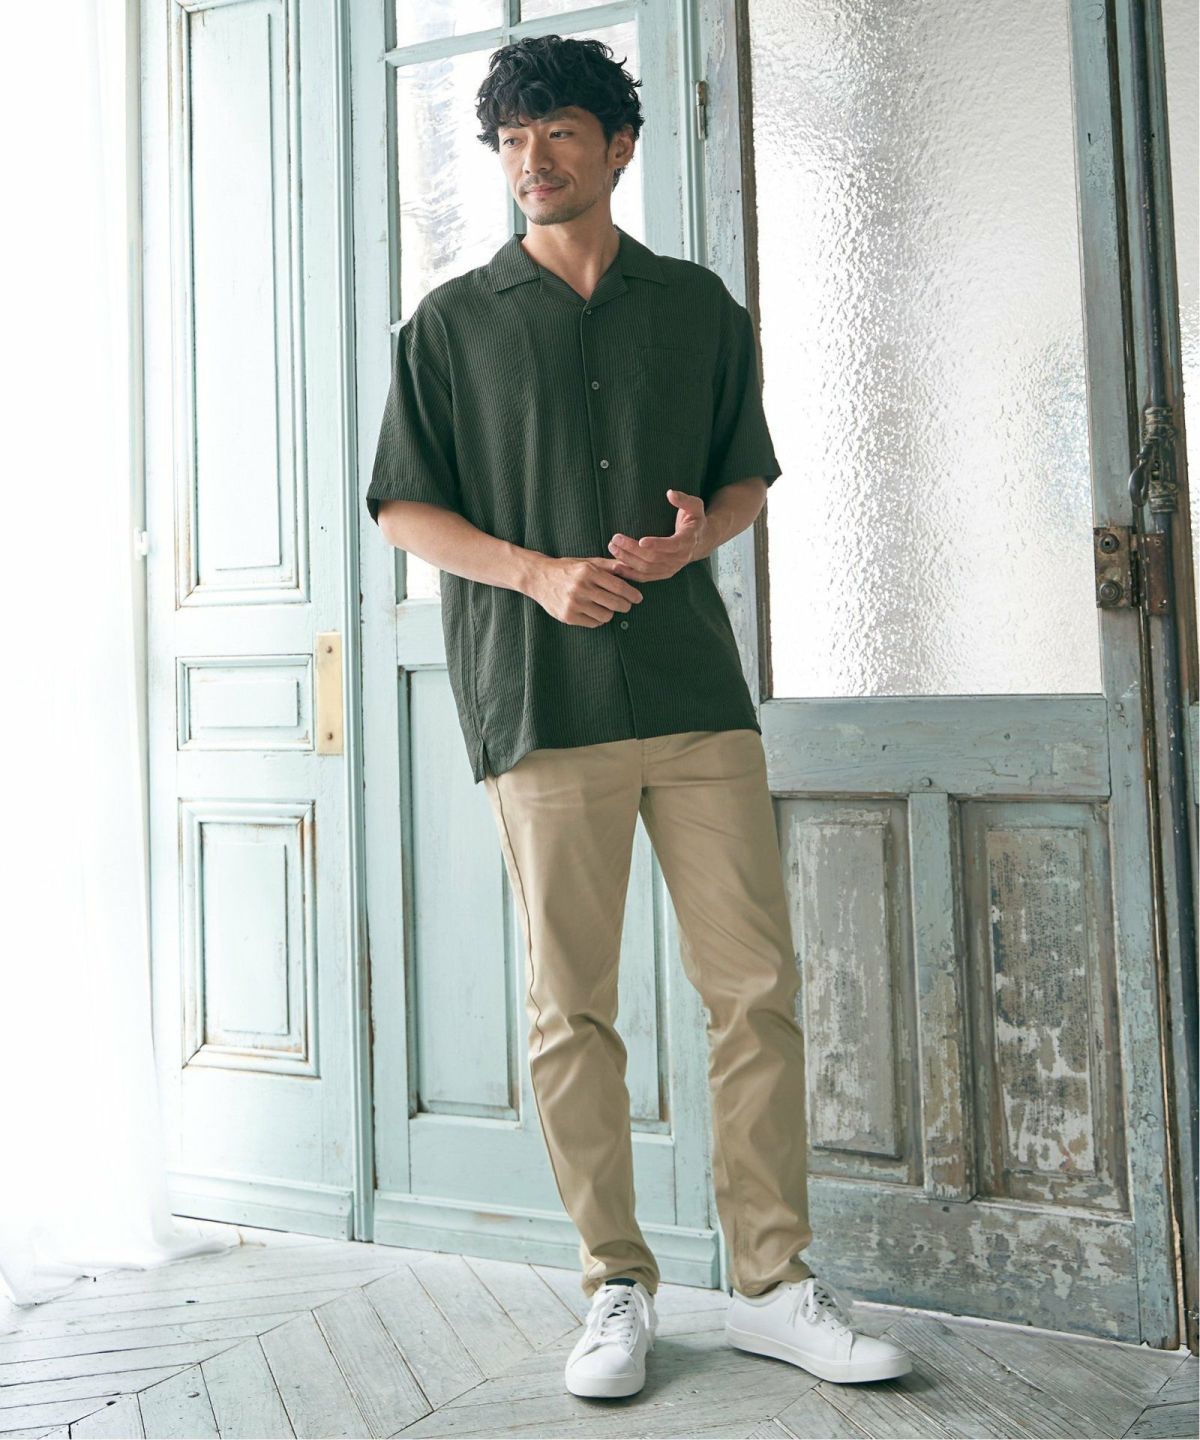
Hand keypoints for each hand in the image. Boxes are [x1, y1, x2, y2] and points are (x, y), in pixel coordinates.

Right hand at [527, 555, 643, 627]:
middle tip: (626, 605)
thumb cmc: (567, 569)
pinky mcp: (568, 616)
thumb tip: (630, 567)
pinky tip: (592, 611)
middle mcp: (581, 587)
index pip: (619, 587)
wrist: (539, 578)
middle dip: (625, 606)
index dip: (632, 594)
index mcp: (588, 571)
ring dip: (609, 613)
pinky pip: (593, 623)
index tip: (638, 598)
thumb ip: (609, 565)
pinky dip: (597, 619)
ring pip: (606, 616)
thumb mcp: (587, 562)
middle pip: (616, 604)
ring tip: (605, 607)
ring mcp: (574, 604)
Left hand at [606, 489, 706, 580]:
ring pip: (647, 569)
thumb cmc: (695, 520)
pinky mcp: (664, 573)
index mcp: (688, 541)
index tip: (641, 541)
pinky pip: (646, 577)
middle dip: (633, 549)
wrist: (700, 541)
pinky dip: (630, 574)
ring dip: (628, 560)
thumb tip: (670, 493)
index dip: (657, 544)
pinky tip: (617, 566)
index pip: (672, 545)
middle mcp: (680, 558)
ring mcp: (672, 568)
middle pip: (654, 558)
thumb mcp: (695, 506)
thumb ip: (683, 500)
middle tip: (615, 539)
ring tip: (613, 548)